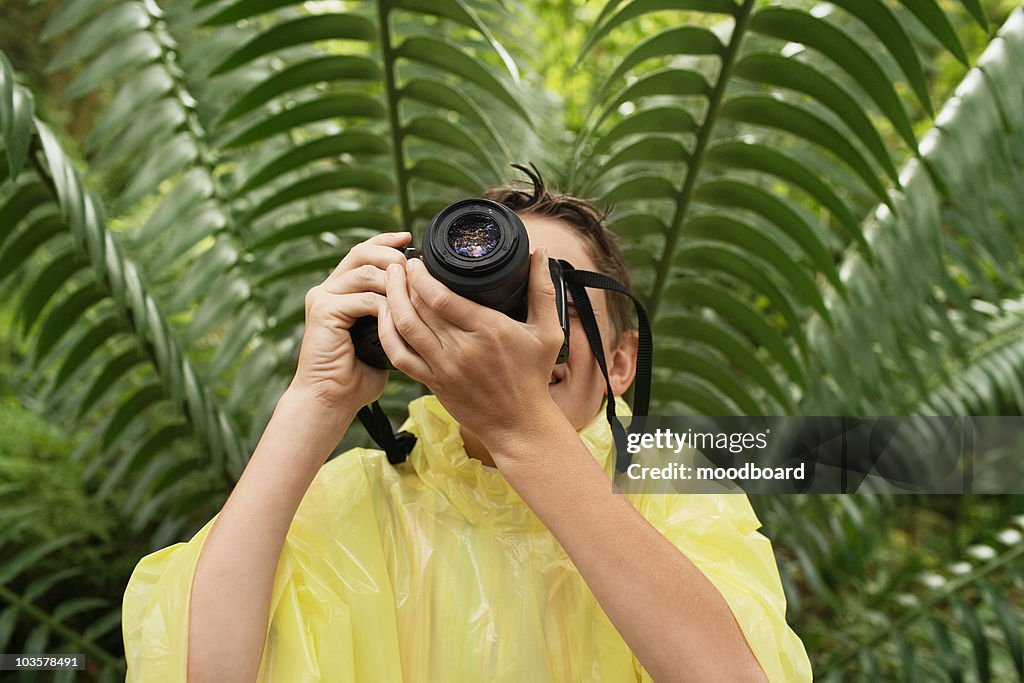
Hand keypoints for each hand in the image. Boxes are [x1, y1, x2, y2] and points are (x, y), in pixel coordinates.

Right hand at [291, 232, 410, 408]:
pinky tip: (398, 315)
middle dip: (391, 253)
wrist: (331, 399)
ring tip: (413, 290)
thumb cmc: (358, 375)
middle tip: (415, 262)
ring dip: (394, 279)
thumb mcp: (384, 337)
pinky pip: (363, 297)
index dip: (385, 241)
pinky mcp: (322, 310)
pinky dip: (385, 305)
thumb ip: (394, 314)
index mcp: (340, 291)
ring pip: (364, 271)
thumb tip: (423, 298)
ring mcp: (322, 297)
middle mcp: (327, 289)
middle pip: (361, 252)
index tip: (410, 238)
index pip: (363, 254)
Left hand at [377, 247, 565, 445]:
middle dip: (403, 281)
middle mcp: (462, 349)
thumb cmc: (533, 376)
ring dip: (392, 300)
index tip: (417, 260)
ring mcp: (444, 368)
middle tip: (398, 263)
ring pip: (405, 328)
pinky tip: (384, 316)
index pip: (442, 297)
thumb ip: (543, 289)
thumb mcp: (548, 332)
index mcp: (488, 330)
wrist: (519, 424)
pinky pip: (400, 356)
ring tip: (388, 280)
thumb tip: (541, 251)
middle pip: (419, 308)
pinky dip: (387, 333)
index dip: (422, 275)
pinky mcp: (433, 382)